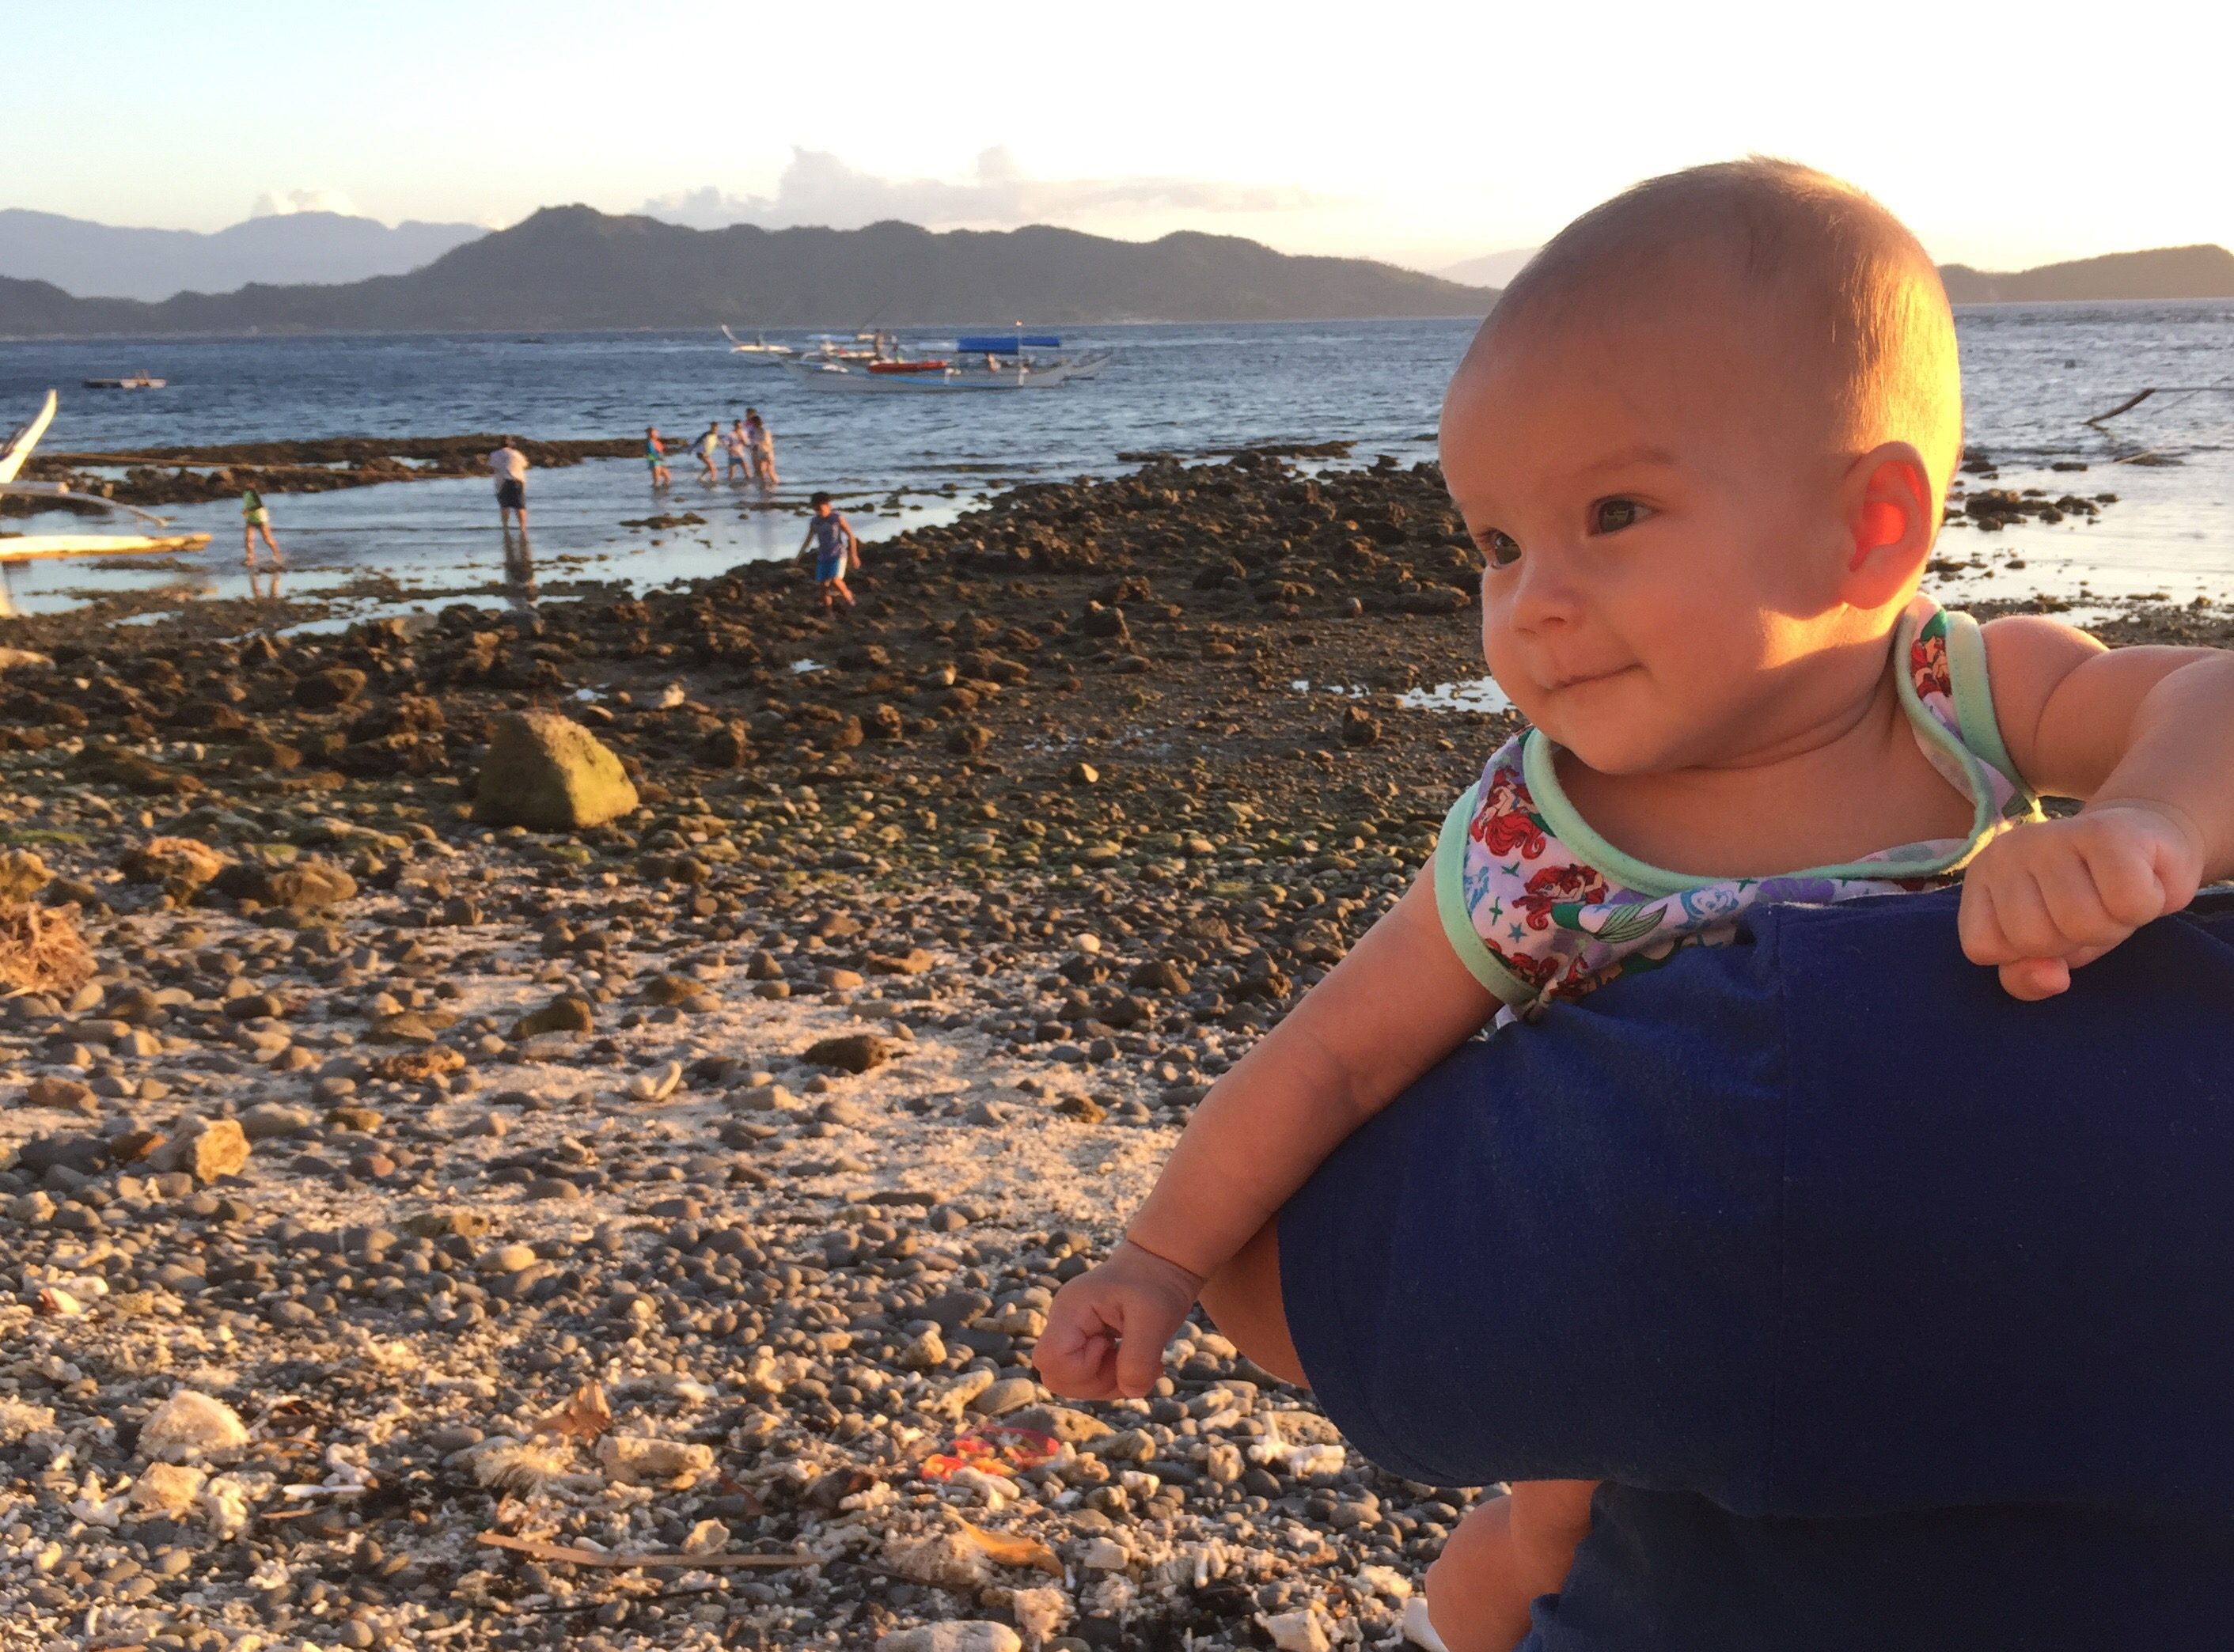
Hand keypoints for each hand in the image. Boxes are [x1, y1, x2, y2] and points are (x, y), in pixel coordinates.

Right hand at [1034, 1240, 1202, 1399]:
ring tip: (1141, 1360)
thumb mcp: (1156, 1319)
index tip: (1110, 1345)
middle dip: (1096, 1383)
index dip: (1082, 1368)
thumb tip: (1131, 1391)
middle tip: (1129, 1361)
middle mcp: (1063, 1324)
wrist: (1160, 1266)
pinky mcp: (1084, 1345)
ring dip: (1109, 1383)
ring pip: (1073, 1383)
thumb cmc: (1156, 1284)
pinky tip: (1137, 1360)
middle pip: (1056, 1377)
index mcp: (1070, 1310)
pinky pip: (1088, 1378)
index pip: (1050, 1359)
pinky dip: (1114, 1379)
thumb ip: (1140, 1358)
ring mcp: (1072, 1336)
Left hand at [1959, 802, 2204, 999]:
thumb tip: (2051, 979)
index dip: (2027, 955)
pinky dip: (2146, 905)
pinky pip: (2128, 902)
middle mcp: (2007, 851)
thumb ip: (2026, 977)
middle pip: (2034, 939)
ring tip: (2115, 897)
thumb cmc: (2092, 900)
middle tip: (2092, 910)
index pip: (1983, 947)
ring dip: (2113, 925)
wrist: (2151, 842)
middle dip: (2074, 941)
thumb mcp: (2049, 949)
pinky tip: (2143, 881)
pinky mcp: (2107, 831)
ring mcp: (2053, 836)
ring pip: (2083, 924)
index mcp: (1982, 876)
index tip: (2052, 926)